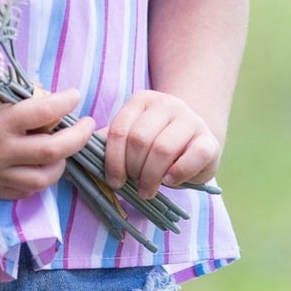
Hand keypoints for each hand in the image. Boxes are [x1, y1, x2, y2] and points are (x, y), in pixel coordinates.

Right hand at [0, 87, 96, 201]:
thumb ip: (16, 99)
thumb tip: (52, 98)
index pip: (44, 111)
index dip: (65, 101)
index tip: (74, 95)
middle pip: (53, 150)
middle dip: (77, 137)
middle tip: (87, 125)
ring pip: (42, 179)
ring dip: (60, 164)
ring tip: (64, 151)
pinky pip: (22, 193)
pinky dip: (38, 181)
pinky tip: (41, 167)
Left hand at [102, 90, 220, 199]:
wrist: (195, 143)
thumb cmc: (156, 144)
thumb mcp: (132, 138)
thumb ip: (111, 142)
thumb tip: (82, 153)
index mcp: (141, 101)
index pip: (119, 130)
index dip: (113, 161)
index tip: (114, 181)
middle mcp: (167, 104)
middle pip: (139, 140)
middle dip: (133, 170)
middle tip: (135, 186)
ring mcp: (190, 120)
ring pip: (162, 149)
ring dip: (151, 176)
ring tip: (147, 190)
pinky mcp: (209, 140)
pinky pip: (192, 157)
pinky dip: (177, 174)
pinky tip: (170, 181)